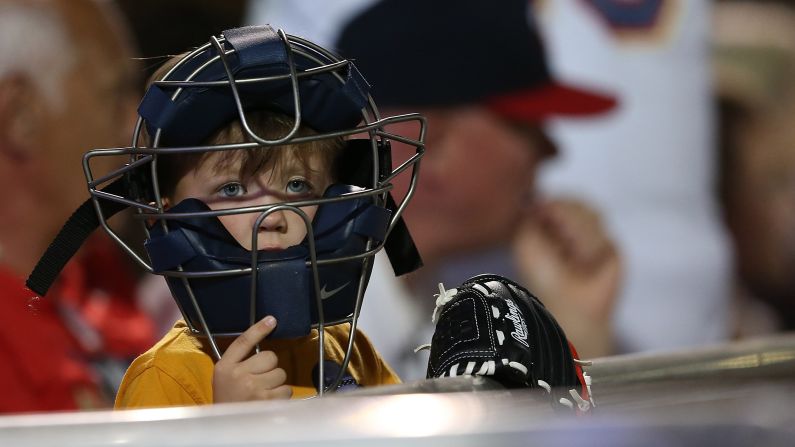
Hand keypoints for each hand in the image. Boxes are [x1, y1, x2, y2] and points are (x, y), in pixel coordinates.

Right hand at [213, 316, 292, 402]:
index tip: (272, 320)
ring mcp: (253, 387)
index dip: (259, 329)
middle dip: (270, 368)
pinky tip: (269, 401)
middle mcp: (238, 374)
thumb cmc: (228, 399)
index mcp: (225, 366)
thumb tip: (264, 345)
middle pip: (270, 357)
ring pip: (281, 373)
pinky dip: (281, 395)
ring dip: (276, 382)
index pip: (243, 342)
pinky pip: (286, 389)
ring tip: (264, 392)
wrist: (225, 426)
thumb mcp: (224, 376)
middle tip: (260, 379)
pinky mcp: (266, 400)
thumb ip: (240, 361)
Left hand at [512, 198, 621, 357]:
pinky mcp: (612, 249)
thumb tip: (544, 196)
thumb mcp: (526, 242)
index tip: (544, 213)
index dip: (555, 204)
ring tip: (568, 255)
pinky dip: (588, 248)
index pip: (560, 199)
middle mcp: (574, 229)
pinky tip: (582, 263)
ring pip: (592, 214)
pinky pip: (604, 234)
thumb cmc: (542, 278)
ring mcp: (594, 238)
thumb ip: (532, 215)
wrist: (565, 306)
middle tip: (558, 235)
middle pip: (578, 202)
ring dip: (576, 233)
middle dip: (566, 216)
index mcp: (553, 225)